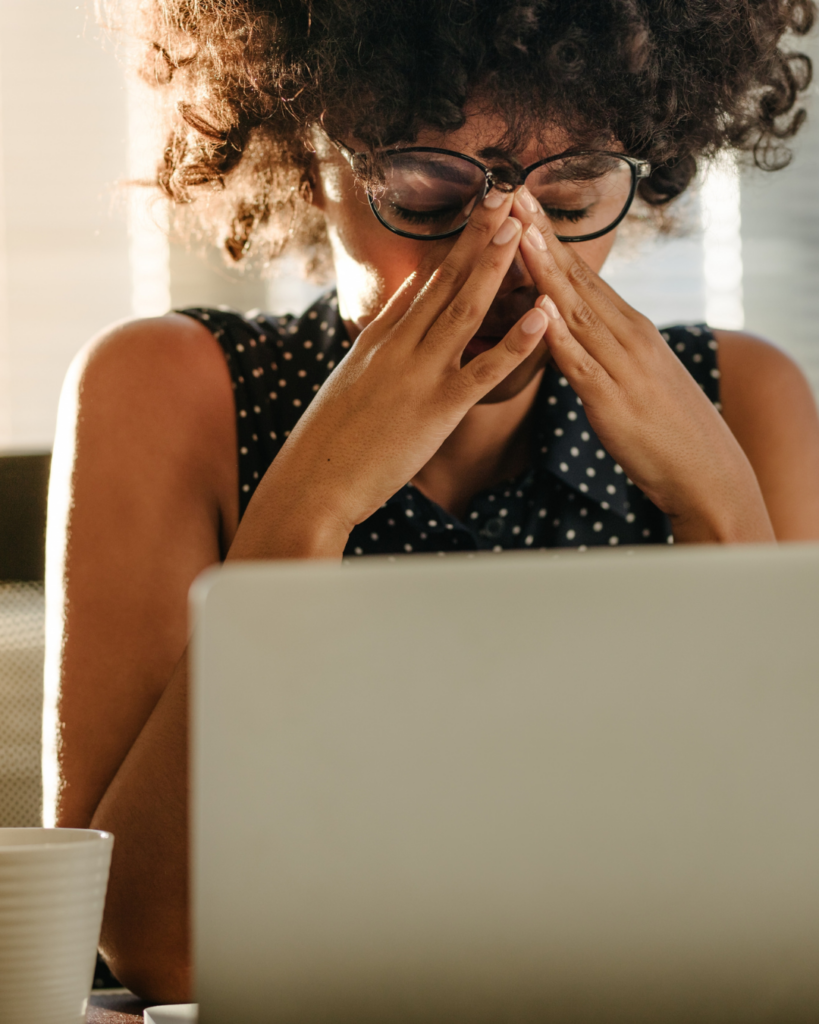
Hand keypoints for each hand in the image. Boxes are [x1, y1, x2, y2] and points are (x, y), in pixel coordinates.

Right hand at [231, 190, 549, 558]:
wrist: (312, 482)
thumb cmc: (329, 440)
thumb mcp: (350, 379)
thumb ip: (380, 339)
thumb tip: (404, 302)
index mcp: (379, 338)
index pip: (424, 282)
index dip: (455, 245)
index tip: (479, 211)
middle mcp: (399, 346)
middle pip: (445, 280)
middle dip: (478, 235)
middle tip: (505, 193)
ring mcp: (418, 374)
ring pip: (465, 310)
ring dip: (495, 267)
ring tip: (521, 228)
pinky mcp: (438, 409)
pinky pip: (485, 370)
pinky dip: (516, 342)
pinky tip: (542, 316)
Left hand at [510, 188, 774, 543]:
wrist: (705, 472)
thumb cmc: (666, 427)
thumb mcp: (636, 373)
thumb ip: (605, 347)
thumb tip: (574, 325)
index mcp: (630, 328)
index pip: (583, 274)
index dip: (549, 238)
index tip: (522, 202)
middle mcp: (628, 337)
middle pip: (577, 280)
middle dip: (541, 237)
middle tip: (511, 193)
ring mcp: (622, 367)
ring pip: (577, 312)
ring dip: (546, 272)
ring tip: (519, 235)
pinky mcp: (613, 402)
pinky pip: (581, 365)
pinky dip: (560, 337)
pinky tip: (540, 312)